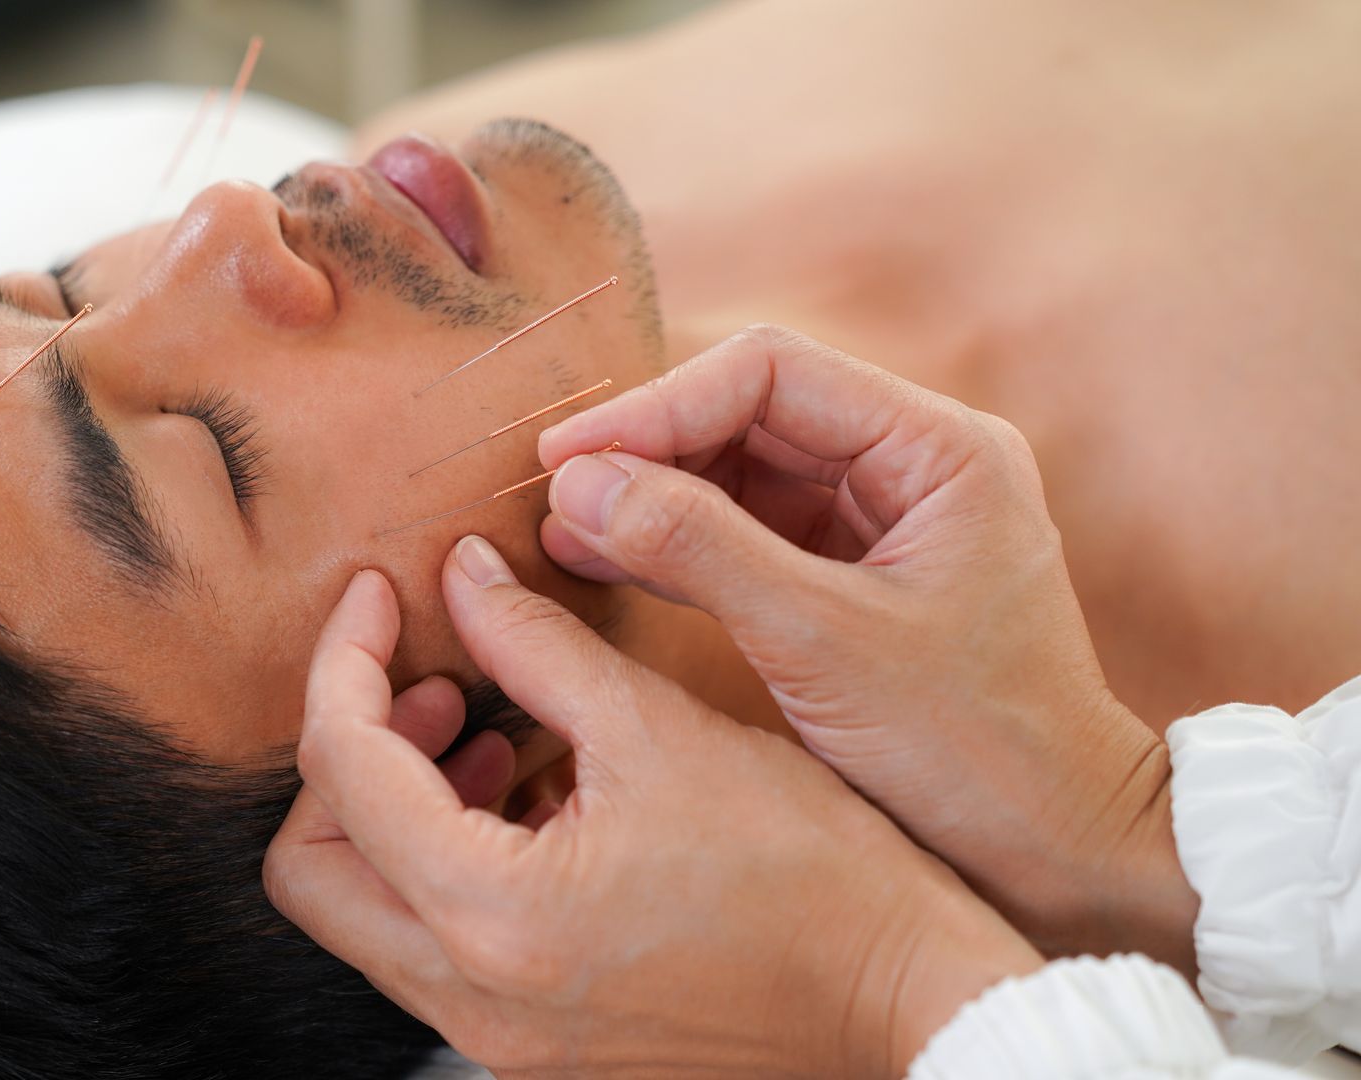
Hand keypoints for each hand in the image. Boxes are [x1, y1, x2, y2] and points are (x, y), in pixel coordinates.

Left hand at [264, 558, 1040, 1077]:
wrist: (910, 1007)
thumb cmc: (817, 877)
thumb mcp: (666, 731)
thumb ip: (538, 646)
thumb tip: (460, 577)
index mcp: (493, 913)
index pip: (343, 768)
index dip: (345, 658)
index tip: (377, 596)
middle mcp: (472, 998)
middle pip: (311, 870)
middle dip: (347, 756)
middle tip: (428, 683)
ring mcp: (500, 1038)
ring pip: (369, 916)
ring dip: (400, 812)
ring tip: (494, 735)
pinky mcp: (539, 1049)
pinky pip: (437, 952)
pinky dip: (452, 868)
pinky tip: (540, 804)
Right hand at [536, 324, 1196, 966]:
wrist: (1058, 856)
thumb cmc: (975, 753)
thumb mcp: (822, 644)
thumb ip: (700, 549)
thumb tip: (578, 481)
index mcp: (938, 451)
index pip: (770, 374)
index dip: (658, 405)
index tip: (568, 458)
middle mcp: (915, 467)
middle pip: (750, 414)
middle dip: (648, 449)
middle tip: (551, 493)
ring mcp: (885, 524)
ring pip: (742, 474)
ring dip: (653, 497)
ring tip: (561, 531)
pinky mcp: (855, 582)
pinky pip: (750, 537)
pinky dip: (678, 548)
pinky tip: (604, 561)